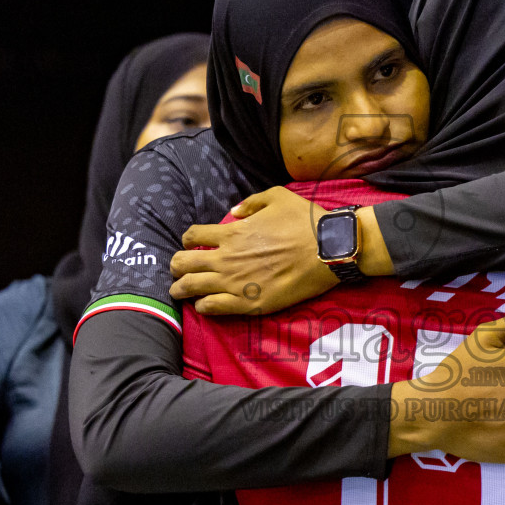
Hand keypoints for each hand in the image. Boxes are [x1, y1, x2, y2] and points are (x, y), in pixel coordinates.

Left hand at [169, 186, 336, 314]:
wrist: (329, 251)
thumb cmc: (305, 222)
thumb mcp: (278, 196)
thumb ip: (251, 202)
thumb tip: (233, 211)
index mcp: (232, 233)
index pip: (193, 236)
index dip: (188, 239)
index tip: (191, 244)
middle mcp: (227, 258)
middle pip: (183, 263)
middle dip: (176, 266)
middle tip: (178, 270)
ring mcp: (235, 283)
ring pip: (191, 288)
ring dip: (181, 289)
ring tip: (180, 291)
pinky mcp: (249, 303)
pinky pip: (213, 308)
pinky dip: (203, 306)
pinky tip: (204, 305)